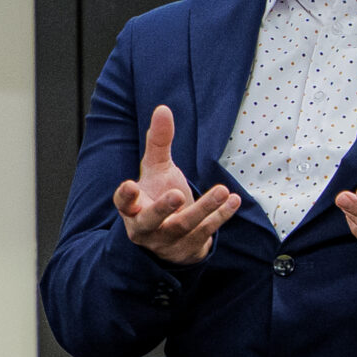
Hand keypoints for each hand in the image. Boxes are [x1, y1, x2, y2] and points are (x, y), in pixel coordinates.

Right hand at [114, 105, 240, 265]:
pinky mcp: (189, 248)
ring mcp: (167, 241)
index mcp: (132, 209)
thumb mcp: (156, 169)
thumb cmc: (159, 196)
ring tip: (223, 190)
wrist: (173, 236)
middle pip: (151, 221)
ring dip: (204, 208)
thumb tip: (163, 109)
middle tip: (176, 195)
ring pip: (184, 225)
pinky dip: (221, 216)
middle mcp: (146, 228)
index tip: (130, 186)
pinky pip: (206, 232)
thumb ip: (158, 142)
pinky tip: (233, 201)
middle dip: (163, 209)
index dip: (125, 196)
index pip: (123, 203)